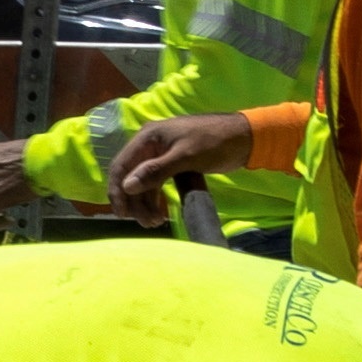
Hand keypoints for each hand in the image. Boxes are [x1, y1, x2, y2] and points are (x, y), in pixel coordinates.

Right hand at [105, 114, 248, 225]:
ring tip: (156, 223)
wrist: (244, 137)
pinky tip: (161, 214)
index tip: (122, 214)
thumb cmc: (214, 141)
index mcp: (147, 138)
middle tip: (148, 223)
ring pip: (143, 184)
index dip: (117, 191)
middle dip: (135, 202)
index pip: (121, 165)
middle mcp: (149, 146)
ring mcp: (160, 156)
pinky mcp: (172, 165)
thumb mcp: (185, 156)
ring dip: (146, 204)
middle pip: (130, 178)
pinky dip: (156, 200)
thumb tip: (128, 187)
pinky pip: (156, 185)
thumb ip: (155, 171)